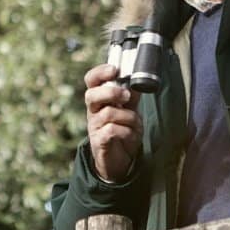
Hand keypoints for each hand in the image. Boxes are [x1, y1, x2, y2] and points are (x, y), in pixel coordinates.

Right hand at [84, 63, 141, 181]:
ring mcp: (94, 126)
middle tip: (126, 96)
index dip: (100, 72)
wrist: (119, 160)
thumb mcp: (129, 110)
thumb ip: (132, 95)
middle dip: (111, 92)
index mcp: (99, 99)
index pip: (91, 80)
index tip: (114, 69)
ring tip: (134, 123)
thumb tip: (138, 79)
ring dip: (127, 117)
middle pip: (91, 95)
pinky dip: (126, 132)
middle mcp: (93, 111)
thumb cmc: (122, 131)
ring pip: (108, 113)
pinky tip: (130, 135)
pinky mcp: (99, 141)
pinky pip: (112, 130)